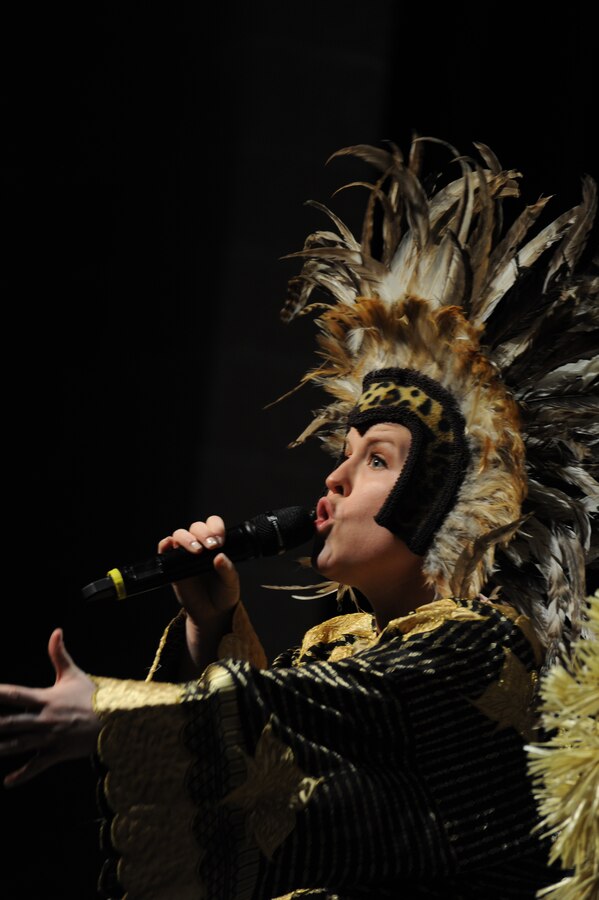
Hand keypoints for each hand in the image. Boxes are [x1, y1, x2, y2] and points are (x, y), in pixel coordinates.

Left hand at [0, 629, 98, 787]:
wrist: (115, 718)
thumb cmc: (92, 695)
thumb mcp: (74, 674)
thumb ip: (59, 654)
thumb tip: (55, 631)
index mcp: (46, 698)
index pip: (14, 694)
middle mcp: (44, 718)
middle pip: (10, 722)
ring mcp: (49, 737)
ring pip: (18, 745)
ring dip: (1, 748)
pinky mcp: (57, 753)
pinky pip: (36, 766)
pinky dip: (22, 775)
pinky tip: (7, 782)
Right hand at [159, 516, 239, 673]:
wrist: (212, 614)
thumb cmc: (224, 594)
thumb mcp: (231, 582)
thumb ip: (227, 569)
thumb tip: (219, 556)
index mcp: (216, 544)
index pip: (213, 524)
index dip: (216, 527)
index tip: (221, 541)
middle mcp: (200, 546)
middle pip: (196, 527)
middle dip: (203, 533)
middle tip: (211, 547)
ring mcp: (185, 555)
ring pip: (180, 534)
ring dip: (187, 539)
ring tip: (197, 551)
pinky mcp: (173, 566)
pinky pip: (165, 550)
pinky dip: (165, 544)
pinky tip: (169, 545)